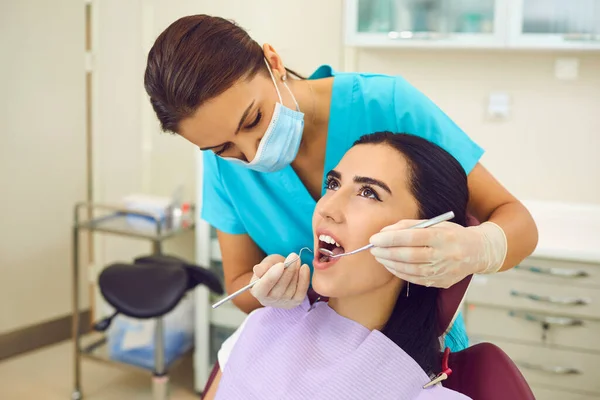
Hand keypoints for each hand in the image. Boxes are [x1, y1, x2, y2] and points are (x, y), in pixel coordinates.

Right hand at [249, 253, 310, 308]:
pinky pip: (301, 293)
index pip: (262, 288)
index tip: (280, 265)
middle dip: (287, 272)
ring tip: (297, 260)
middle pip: (278, 290)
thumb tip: (257, 269)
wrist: (281, 273)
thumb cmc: (271, 267)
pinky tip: (305, 268)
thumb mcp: (265, 264)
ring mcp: (283, 303)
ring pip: (290, 290)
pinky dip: (304, 280)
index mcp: (257, 292)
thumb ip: (262, 267)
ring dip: (295, 273)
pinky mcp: (295, 302)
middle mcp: (269, 301)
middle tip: (293, 256)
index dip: (271, 277)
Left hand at [369, 220, 506, 288]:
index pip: (411, 238)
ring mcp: (443, 271)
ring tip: (378, 256)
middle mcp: (444, 255)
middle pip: (408, 255)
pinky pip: (414, 279)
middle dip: (386, 252)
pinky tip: (390, 265)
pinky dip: (399, 272)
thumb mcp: (434, 224)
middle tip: (372, 248)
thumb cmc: (451, 234)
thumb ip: (409, 226)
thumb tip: (384, 231)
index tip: (374, 238)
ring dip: (389, 263)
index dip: (390, 238)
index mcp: (443, 236)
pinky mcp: (440, 282)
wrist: (477, 252)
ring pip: (410, 270)